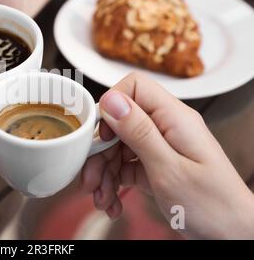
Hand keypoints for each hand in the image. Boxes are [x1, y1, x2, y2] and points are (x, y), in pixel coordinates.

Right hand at [81, 72, 253, 238]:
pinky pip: (125, 165)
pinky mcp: (155, 164)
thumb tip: (112, 100)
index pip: (134, 87)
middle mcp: (166, 127)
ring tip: (102, 199)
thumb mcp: (169, 169)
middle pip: (119, 123)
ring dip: (105, 172)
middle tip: (92, 180)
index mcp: (174, 118)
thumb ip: (139, 132)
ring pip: (118, 146)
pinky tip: (113, 201)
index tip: (100, 136)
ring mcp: (160, 146)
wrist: (231, 235)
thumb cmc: (211, 206)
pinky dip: (115, 182)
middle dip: (100, 152)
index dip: (110, 106)